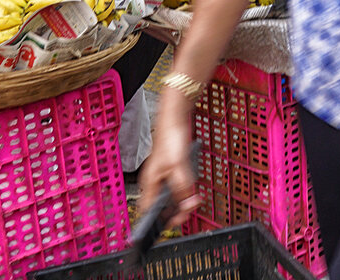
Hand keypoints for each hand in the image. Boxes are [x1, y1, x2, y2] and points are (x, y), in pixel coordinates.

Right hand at [138, 106, 199, 228]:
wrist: (173, 119)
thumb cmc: (170, 139)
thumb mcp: (179, 168)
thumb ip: (182, 189)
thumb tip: (187, 205)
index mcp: (149, 183)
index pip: (148, 211)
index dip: (161, 220)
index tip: (178, 219)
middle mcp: (152, 181)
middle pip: (159, 206)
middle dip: (175, 211)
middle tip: (188, 209)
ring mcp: (160, 175)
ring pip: (168, 197)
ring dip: (180, 202)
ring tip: (191, 200)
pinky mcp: (168, 169)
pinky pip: (174, 188)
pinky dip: (182, 192)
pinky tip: (190, 189)